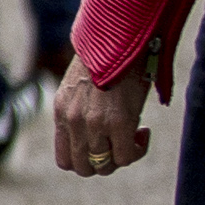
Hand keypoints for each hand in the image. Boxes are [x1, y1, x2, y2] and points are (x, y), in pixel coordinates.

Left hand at [52, 54, 153, 176]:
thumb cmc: (105, 58)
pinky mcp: (118, 122)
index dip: (86, 160)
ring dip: (123, 156)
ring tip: (134, 134)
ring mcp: (94, 124)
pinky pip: (126, 156)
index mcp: (60, 112)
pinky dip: (138, 150)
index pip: (65, 160)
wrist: (117, 36)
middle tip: (121, 143)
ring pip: (105, 165)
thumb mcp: (79, 86)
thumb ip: (81, 111)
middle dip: (105, 162)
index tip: (102, 145)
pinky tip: (144, 130)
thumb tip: (98, 130)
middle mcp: (72, 122)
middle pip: (84, 168)